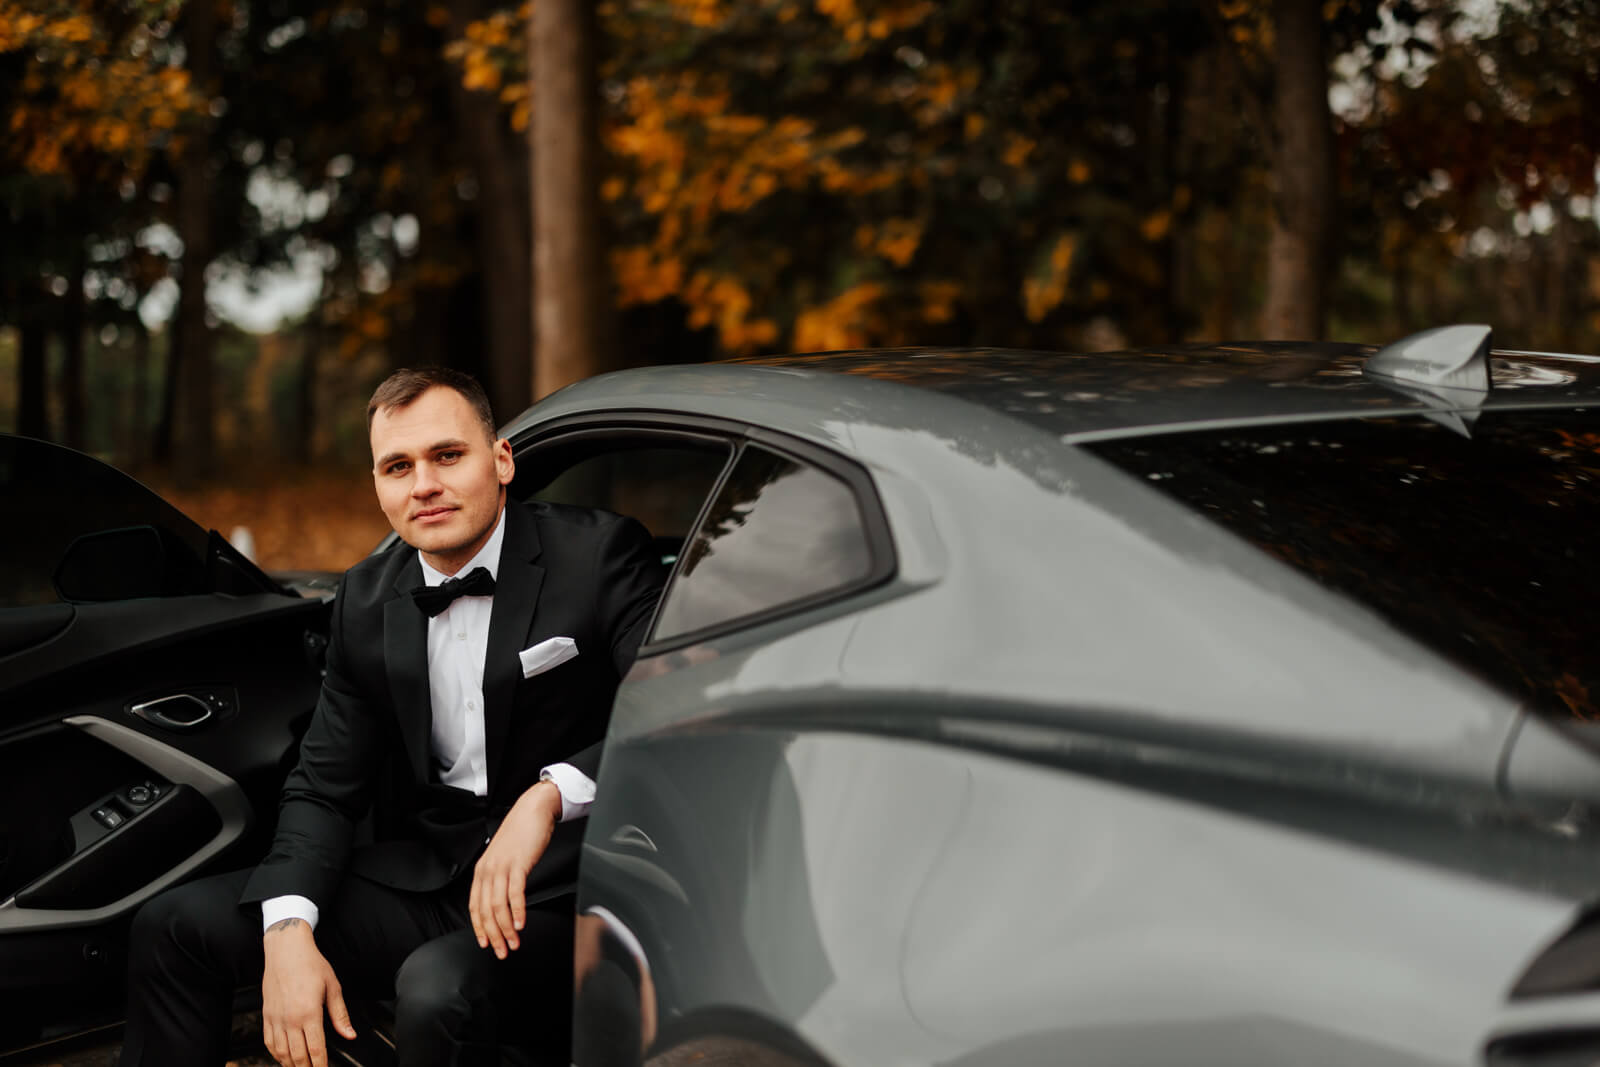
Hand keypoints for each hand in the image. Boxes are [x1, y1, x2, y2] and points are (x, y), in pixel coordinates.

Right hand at [261, 918, 356, 1066]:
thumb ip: (340, 1015)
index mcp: (309, 1012)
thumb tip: (350, 1034)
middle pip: (298, 1056)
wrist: (286, 950)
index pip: (316, 1050)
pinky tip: (284, 1057)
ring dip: (291, 1064)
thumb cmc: (310, 964)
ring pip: (281, 1053)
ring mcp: (276, 1018)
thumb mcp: (333, 987)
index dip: (321, 1065)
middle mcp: (290, 1019)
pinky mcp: (266, 1015)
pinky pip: (269, 1042)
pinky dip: (276, 1054)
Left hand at [471, 779, 560, 957]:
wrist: (533, 810)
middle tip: (502, 951)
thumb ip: (500, 877)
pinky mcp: (518, 864)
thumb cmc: (521, 834)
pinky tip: (521, 924)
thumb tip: (502, 900)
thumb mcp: (504, 857)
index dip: (480, 928)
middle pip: (486, 910)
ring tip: (514, 943)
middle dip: (494, 935)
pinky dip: (518, 912)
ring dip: (506, 929)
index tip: (486, 944)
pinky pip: (515, 893)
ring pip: (499, 906)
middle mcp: (488, 870)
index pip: (475, 906)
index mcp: (482, 870)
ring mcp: (502, 867)